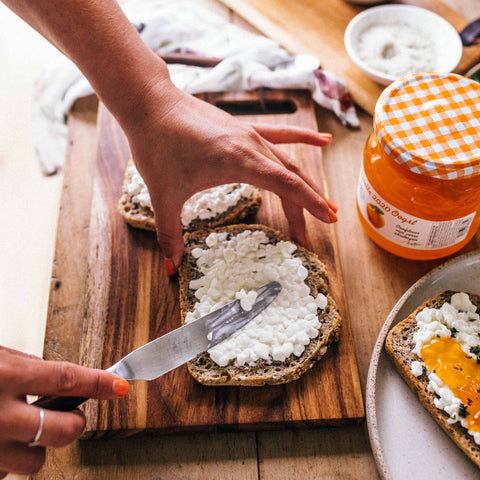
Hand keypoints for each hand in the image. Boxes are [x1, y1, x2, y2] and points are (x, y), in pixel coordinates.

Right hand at [0, 346, 128, 476]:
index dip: (98, 384)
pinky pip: (6, 472)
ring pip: (36, 461)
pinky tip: (0, 441)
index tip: (120, 386)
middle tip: (71, 416)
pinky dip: (8, 458)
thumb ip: (29, 368)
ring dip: (37, 447)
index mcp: (7, 375)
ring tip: (21, 431)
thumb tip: (62, 379)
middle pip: (62, 429)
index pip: (67, 379)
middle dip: (76, 424)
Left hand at [123, 83, 336, 270]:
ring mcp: (249, 134)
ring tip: (325, 203)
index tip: (328, 220)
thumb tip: (171, 266)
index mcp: (239, 161)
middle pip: (291, 178)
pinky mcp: (243, 128)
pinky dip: (303, 141)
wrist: (149, 103)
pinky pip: (280, 135)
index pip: (287, 185)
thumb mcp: (163, 195)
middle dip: (308, 205)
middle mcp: (251, 146)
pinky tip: (323, 143)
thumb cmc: (156, 146)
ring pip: (289, 161)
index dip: (310, 204)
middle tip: (317, 231)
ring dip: (307, 183)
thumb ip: (170, 232)